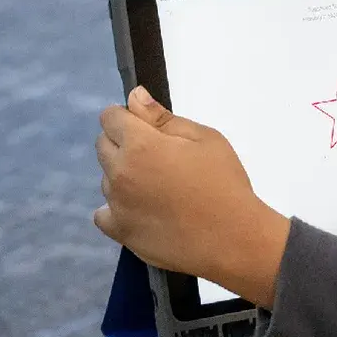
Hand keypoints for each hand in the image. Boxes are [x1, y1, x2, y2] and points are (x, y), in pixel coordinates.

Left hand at [94, 86, 288, 307]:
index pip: (110, 118)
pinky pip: (103, 213)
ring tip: (161, 188)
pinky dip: (117, 208)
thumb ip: (164, 118)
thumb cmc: (225, 183)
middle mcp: (119, 173)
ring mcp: (116, 205)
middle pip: (103, 145)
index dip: (129, 117)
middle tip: (161, 158)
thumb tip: (134, 97)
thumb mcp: (206, 139)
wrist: (234, 238)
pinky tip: (143, 210)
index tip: (149, 128)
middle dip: (125, 143)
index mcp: (140, 145)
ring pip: (108, 178)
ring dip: (125, 175)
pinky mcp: (120, 232)